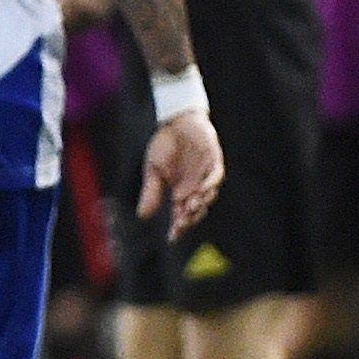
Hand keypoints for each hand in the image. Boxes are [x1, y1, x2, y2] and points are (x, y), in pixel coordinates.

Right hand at [135, 107, 223, 238]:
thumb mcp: (153, 170)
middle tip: (181, 222)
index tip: (172, 237)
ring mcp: (206, 177)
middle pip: (195, 211)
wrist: (176, 121)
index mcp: (179, 194)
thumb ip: (151, 192)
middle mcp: (194, 189)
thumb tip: (143, 216)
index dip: (177, 228)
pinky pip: (215, 177)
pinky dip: (210, 185)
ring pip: (207, 197)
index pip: (180, 217)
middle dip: (189, 219)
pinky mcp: (214, 162)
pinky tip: (202, 190)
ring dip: (200, 204)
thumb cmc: (165, 145)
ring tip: (190, 207)